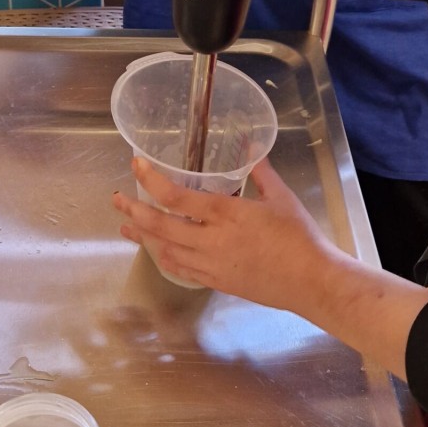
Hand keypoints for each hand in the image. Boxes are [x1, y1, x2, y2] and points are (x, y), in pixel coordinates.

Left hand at [111, 155, 333, 307]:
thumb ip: (260, 170)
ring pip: (165, 249)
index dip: (150, 180)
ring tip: (127, 225)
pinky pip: (181, 269)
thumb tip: (250, 144)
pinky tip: (157, 251)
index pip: (175, 196)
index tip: (136, 166)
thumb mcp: (281, 197)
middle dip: (134, 210)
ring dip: (143, 237)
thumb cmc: (299, 236)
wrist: (309, 281)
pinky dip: (165, 257)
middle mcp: (211, 239)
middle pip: (160, 225)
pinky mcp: (215, 281)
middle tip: (117, 200)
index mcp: (225, 213)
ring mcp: (210, 264)